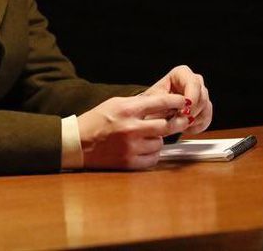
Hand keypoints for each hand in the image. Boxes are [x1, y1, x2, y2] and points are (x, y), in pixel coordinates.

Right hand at [76, 93, 191, 169]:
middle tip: (181, 120)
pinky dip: (151, 152)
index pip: (159, 102)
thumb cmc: (96, 120)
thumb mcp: (114, 103)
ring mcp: (131, 147)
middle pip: (166, 125)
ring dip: (158, 138)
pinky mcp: (130, 162)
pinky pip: (153, 158)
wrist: (78, 143)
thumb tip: (162, 104)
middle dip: (176, 122)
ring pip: (160, 142)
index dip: (175, 101)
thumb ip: (137, 104)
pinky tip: (142, 147)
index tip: (183, 101)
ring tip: (147, 135)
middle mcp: (131, 128)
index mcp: (126, 109)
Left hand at [142, 65, 212, 133]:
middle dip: (191, 112)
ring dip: (192, 120)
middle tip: (178, 120)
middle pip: (202, 97)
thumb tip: (182, 104)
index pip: (193, 83)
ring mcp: (201, 95)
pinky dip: (194, 127)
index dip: (191, 98)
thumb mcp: (154, 99)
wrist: (152, 113)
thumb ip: (168, 100)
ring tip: (177, 123)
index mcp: (181, 73)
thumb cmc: (151, 102)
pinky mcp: (205, 109)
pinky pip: (206, 120)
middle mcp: (194, 81)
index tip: (184, 111)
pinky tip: (182, 127)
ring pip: (206, 109)